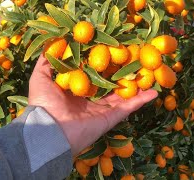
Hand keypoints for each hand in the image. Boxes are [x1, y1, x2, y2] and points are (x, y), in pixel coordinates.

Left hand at [29, 55, 157, 154]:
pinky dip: (141, 100)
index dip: (101, 62)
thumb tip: (54, 44)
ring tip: (149, 70)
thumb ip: (47, 61)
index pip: (91, 73)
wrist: (49, 129)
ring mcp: (101, 110)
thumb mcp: (40, 77)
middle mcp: (89, 99)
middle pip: (109, 83)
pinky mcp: (110, 118)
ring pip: (122, 94)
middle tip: (134, 58)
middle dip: (121, 71)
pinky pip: (128, 107)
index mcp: (75, 90)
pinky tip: (154, 91)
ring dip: (135, 83)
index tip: (111, 48)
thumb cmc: (43, 102)